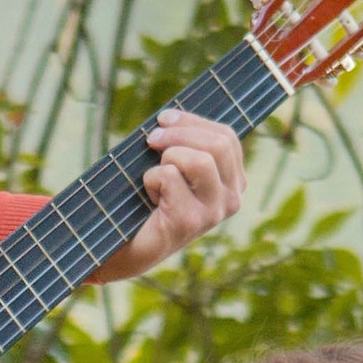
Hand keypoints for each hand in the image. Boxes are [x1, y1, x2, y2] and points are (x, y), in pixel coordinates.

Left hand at [92, 109, 246, 282]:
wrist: (128, 247)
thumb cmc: (149, 200)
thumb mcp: (175, 166)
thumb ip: (185, 143)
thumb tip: (170, 115)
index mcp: (234, 181)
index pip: (227, 137)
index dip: (193, 121)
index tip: (163, 118)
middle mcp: (232, 199)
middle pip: (219, 144)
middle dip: (180, 133)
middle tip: (152, 139)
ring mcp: (214, 213)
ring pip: (201, 160)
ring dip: (168, 158)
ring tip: (154, 174)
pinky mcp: (190, 221)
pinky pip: (170, 177)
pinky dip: (150, 179)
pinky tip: (149, 198)